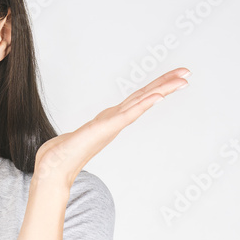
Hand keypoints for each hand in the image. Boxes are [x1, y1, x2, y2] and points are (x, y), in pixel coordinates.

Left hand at [33, 67, 190, 186]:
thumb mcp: (82, 134)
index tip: (174, 77)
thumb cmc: (64, 154)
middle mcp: (115, 120)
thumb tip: (95, 130)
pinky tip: (156, 96)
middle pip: (145, 97)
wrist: (52, 167)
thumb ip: (93, 130)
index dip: (155, 87)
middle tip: (187, 72)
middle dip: (166, 84)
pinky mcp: (104, 129)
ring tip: (181, 80)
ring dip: (161, 90)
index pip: (137, 99)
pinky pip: (127, 114)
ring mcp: (112, 124)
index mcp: (111, 119)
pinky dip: (142, 105)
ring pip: (141, 102)